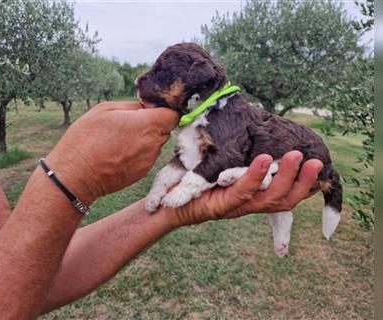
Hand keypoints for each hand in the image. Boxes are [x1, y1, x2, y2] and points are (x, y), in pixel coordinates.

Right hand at [46, 101, 177, 203]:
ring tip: (120, 140)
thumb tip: (147, 107)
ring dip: (145, 139)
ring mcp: (148, 161)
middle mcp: (153, 144)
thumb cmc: (86, 139)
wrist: (76, 175)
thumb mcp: (105, 110)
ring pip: (155, 144)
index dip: (163, 110)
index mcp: (147, 125)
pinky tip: (118, 153)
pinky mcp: (142, 173)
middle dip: (153, 124)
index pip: (172, 114)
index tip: (149, 109)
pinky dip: (138, 153)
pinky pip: (146, 157)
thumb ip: (133, 106)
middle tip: (129, 124)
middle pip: (165, 129)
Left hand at [164, 151, 322, 226]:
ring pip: (270, 198)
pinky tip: (265, 159)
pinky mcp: (221, 206)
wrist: (168, 204)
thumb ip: (240, 155)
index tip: (317, 164)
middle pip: (285, 199)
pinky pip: (243, 192)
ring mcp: (236, 206)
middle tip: (317, 162)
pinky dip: (256, 176)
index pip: (286, 193)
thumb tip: (253, 127)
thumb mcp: (223, 166)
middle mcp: (249, 203)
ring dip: (286, 178)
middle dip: (303, 182)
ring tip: (296, 157)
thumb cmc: (195, 181)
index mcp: (253, 195)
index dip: (304, 182)